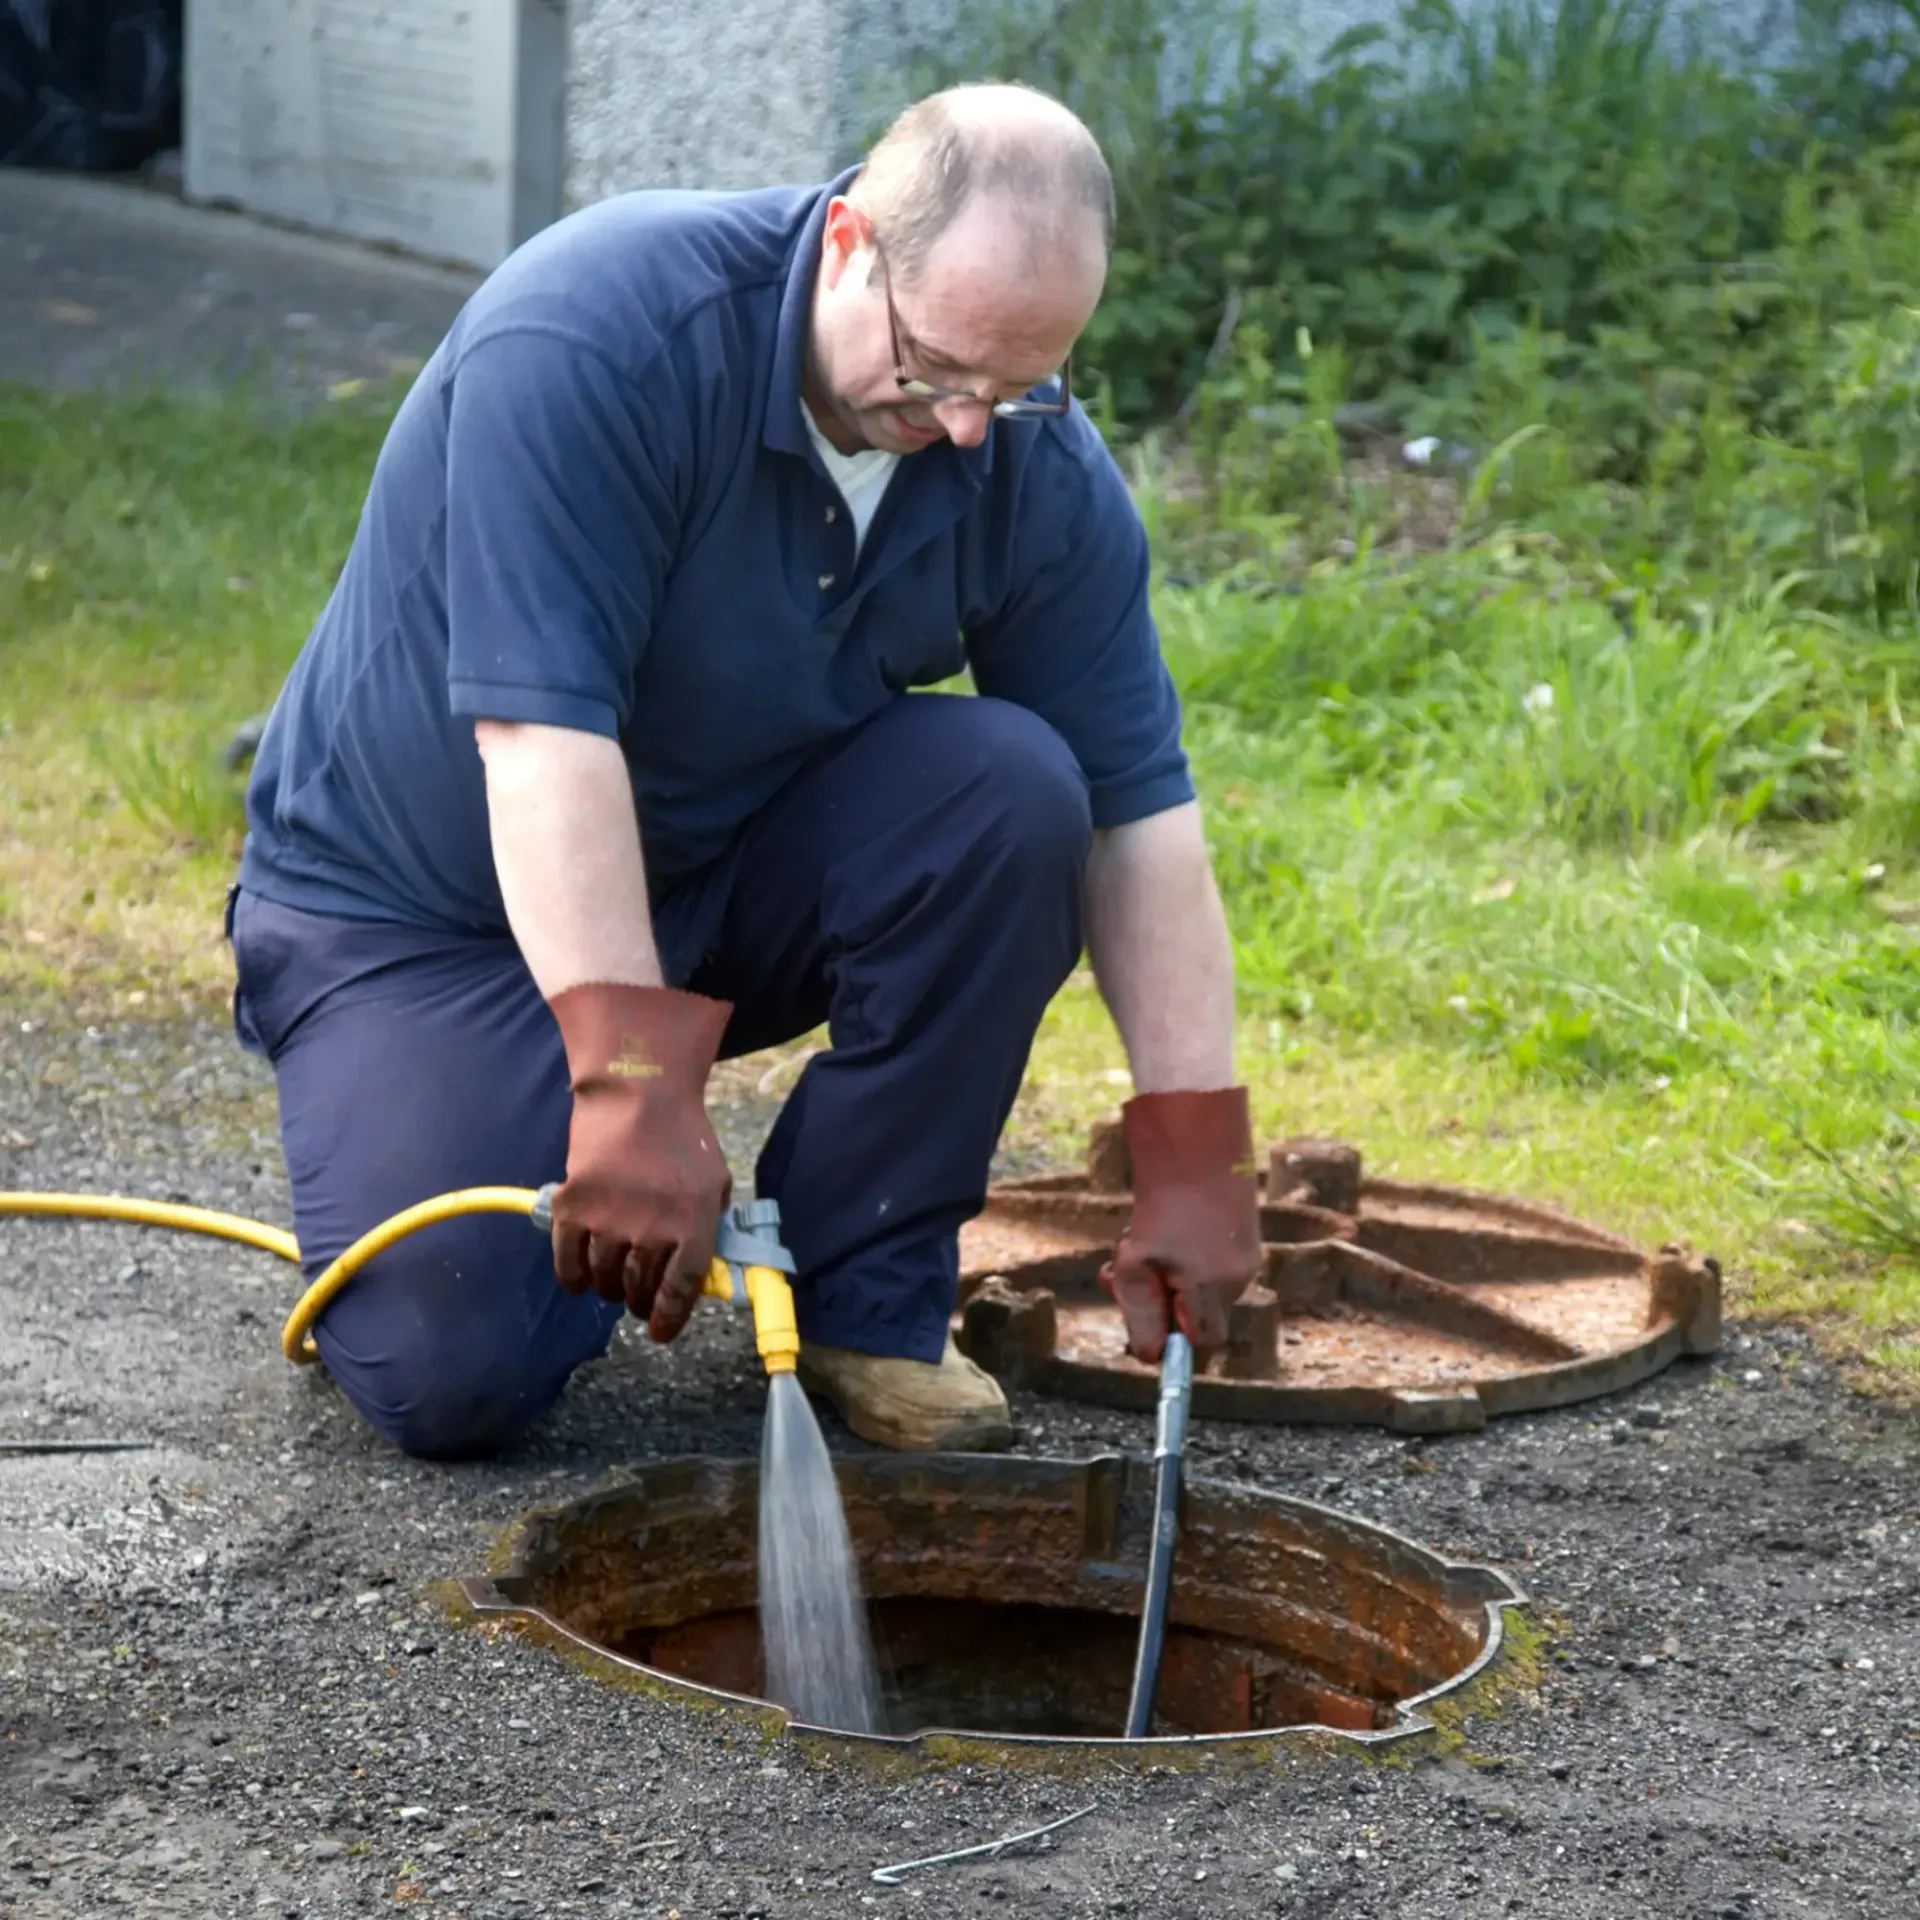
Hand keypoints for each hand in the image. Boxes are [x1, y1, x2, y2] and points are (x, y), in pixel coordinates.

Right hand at [545, 982, 732, 1340]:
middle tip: (637, 1300)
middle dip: (638, 1302)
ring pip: (604, 1278)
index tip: (660, 1332)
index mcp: (694, 1225)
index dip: (669, 1318)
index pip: (681, 1290)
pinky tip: (580, 1279)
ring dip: (608, 1288)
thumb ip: (710, 1227)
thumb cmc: (683, 1136)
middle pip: (639, 1288)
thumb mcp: (715, 1182)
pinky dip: (573, 1278)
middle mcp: (652, 1230)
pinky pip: (568, 1262)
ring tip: (613, 1281)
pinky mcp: (573, 1209)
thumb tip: (702, 1273)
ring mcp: (609, 1221)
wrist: (637, 1093)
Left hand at [1099, 1087, 1261, 1363]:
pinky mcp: (1243, 1238)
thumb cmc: (1162, 1206)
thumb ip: (1141, 1314)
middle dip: (1156, 1300)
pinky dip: (1181, 1256)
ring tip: (1136, 1237)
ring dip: (1163, 1273)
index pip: (1200, 1344)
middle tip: (1117, 1272)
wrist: (1198, 1146)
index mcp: (1213, 1291)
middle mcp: (1238, 1280)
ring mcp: (1245, 1258)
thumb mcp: (1135, 1264)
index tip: (1143, 1320)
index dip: (1171, 1338)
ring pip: (1197, 1287)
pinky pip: (1208, 1264)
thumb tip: (1149, 1357)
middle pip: (1196, 1316)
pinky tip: (1162, 1224)